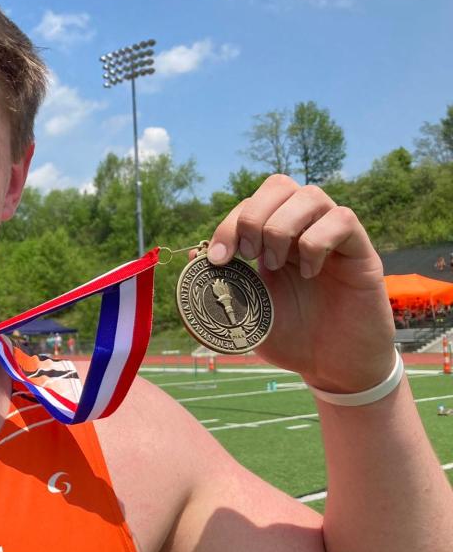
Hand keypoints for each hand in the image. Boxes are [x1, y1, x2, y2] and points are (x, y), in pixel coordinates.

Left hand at [206, 175, 394, 392]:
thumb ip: (221, 285)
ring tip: (277, 264)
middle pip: (279, 185)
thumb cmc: (291, 339)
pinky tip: (309, 273)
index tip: (218, 259)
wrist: (333, 367)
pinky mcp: (361, 251)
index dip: (230, 223)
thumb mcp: (246, 314)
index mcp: (273, 241)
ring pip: (310, 195)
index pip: (251, 204)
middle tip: (249, 256)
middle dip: (253, 216)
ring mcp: (333, 237)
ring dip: (282, 226)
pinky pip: (342, 219)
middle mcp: (303, 230)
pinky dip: (316, 241)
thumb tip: (191, 253)